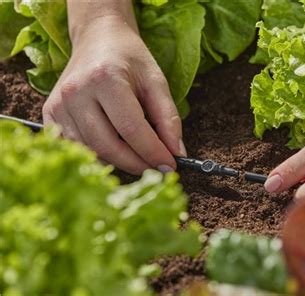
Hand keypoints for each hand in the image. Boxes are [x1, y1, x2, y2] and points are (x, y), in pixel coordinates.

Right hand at [43, 15, 185, 174]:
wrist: (98, 39)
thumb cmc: (130, 59)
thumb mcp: (156, 81)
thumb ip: (169, 118)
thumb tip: (176, 153)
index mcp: (105, 78)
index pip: (131, 128)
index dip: (152, 152)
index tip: (170, 166)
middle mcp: (76, 92)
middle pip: (108, 145)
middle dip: (136, 163)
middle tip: (156, 170)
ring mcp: (58, 104)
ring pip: (91, 151)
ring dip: (119, 162)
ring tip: (139, 158)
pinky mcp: (49, 114)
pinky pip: (75, 147)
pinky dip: (98, 156)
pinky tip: (116, 151)